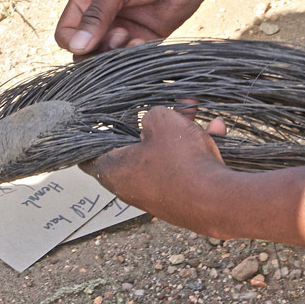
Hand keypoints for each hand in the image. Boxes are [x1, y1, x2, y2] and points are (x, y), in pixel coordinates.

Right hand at [55, 0, 215, 54]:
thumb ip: (97, 14)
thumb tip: (76, 46)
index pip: (66, 33)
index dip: (74, 42)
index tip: (91, 40)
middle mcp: (102, 16)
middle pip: (84, 51)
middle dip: (97, 51)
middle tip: (119, 37)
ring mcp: (122, 28)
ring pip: (106, 58)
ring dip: (115, 56)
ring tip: (132, 39)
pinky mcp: (143, 38)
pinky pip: (129, 58)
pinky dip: (133, 56)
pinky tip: (144, 42)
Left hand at [87, 106, 227, 226]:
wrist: (213, 199)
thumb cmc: (179, 160)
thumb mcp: (162, 121)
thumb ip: (151, 115)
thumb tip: (152, 120)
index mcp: (115, 170)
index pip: (90, 156)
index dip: (91, 137)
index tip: (97, 121)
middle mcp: (130, 185)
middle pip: (133, 148)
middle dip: (151, 123)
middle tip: (163, 105)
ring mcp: (154, 191)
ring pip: (161, 152)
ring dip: (178, 130)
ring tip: (194, 108)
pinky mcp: (176, 194)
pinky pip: (181, 164)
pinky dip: (193, 146)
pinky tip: (214, 129)